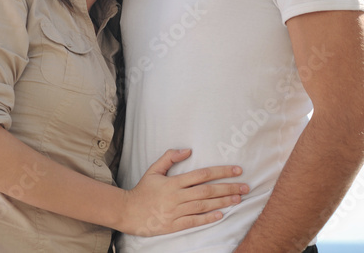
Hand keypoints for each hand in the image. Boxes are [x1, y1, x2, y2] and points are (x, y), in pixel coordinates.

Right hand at [119, 149, 248, 236]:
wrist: (129, 211)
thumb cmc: (143, 190)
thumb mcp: (153, 170)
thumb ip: (169, 158)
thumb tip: (188, 150)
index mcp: (172, 182)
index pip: (201, 175)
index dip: (220, 172)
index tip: (236, 170)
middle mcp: (177, 196)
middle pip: (207, 191)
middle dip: (228, 188)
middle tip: (246, 186)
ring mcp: (176, 211)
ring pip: (204, 206)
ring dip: (223, 202)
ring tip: (238, 198)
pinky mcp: (175, 224)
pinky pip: (195, 221)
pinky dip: (208, 218)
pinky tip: (221, 215)